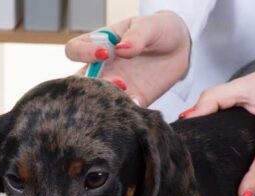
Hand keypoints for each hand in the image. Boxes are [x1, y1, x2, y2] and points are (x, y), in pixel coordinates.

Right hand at [65, 11, 190, 106]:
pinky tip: (138, 103)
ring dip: (108, 100)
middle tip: (118, 81)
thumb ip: (136, 36)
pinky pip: (123, 111)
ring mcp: (116, 86)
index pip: (74, 50)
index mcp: (98, 44)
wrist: (179, 48)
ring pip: (98, 100)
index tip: (104, 53)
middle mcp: (102, 68)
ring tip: (128, 92)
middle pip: (80, 82)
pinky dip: (127, 111)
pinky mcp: (133, 100)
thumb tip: (122, 49)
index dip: (83, 53)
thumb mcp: (148, 26)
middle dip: (92, 85)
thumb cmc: (158, 30)